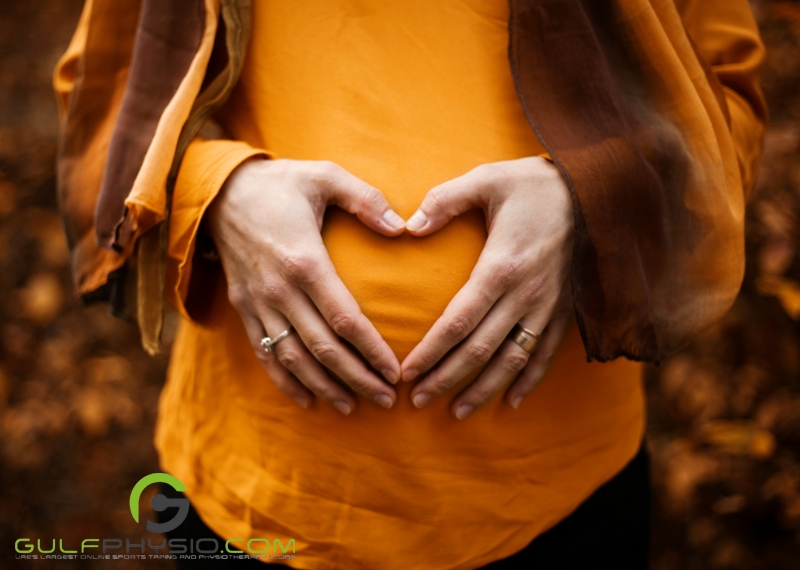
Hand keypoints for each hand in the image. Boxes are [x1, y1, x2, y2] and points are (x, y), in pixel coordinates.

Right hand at [206, 158, 405, 413]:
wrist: (218, 191)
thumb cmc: (280, 183)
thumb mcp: (324, 175)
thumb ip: (365, 199)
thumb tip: (403, 228)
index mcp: (305, 261)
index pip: (345, 319)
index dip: (372, 350)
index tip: (396, 371)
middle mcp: (280, 290)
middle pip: (323, 349)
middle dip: (357, 379)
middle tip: (387, 400)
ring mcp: (258, 303)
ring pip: (294, 359)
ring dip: (325, 387)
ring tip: (353, 407)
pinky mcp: (244, 308)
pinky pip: (264, 354)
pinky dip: (285, 381)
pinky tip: (307, 401)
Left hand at [400, 156, 574, 418]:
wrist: (598, 190)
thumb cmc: (534, 184)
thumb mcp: (486, 179)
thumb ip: (444, 200)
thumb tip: (408, 226)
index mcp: (501, 266)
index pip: (458, 322)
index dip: (431, 352)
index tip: (407, 373)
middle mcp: (526, 294)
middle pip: (481, 350)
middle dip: (447, 378)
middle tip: (417, 401)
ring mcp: (549, 307)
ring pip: (513, 360)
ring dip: (483, 389)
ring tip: (457, 412)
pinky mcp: (565, 310)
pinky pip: (546, 354)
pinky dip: (528, 381)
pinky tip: (510, 402)